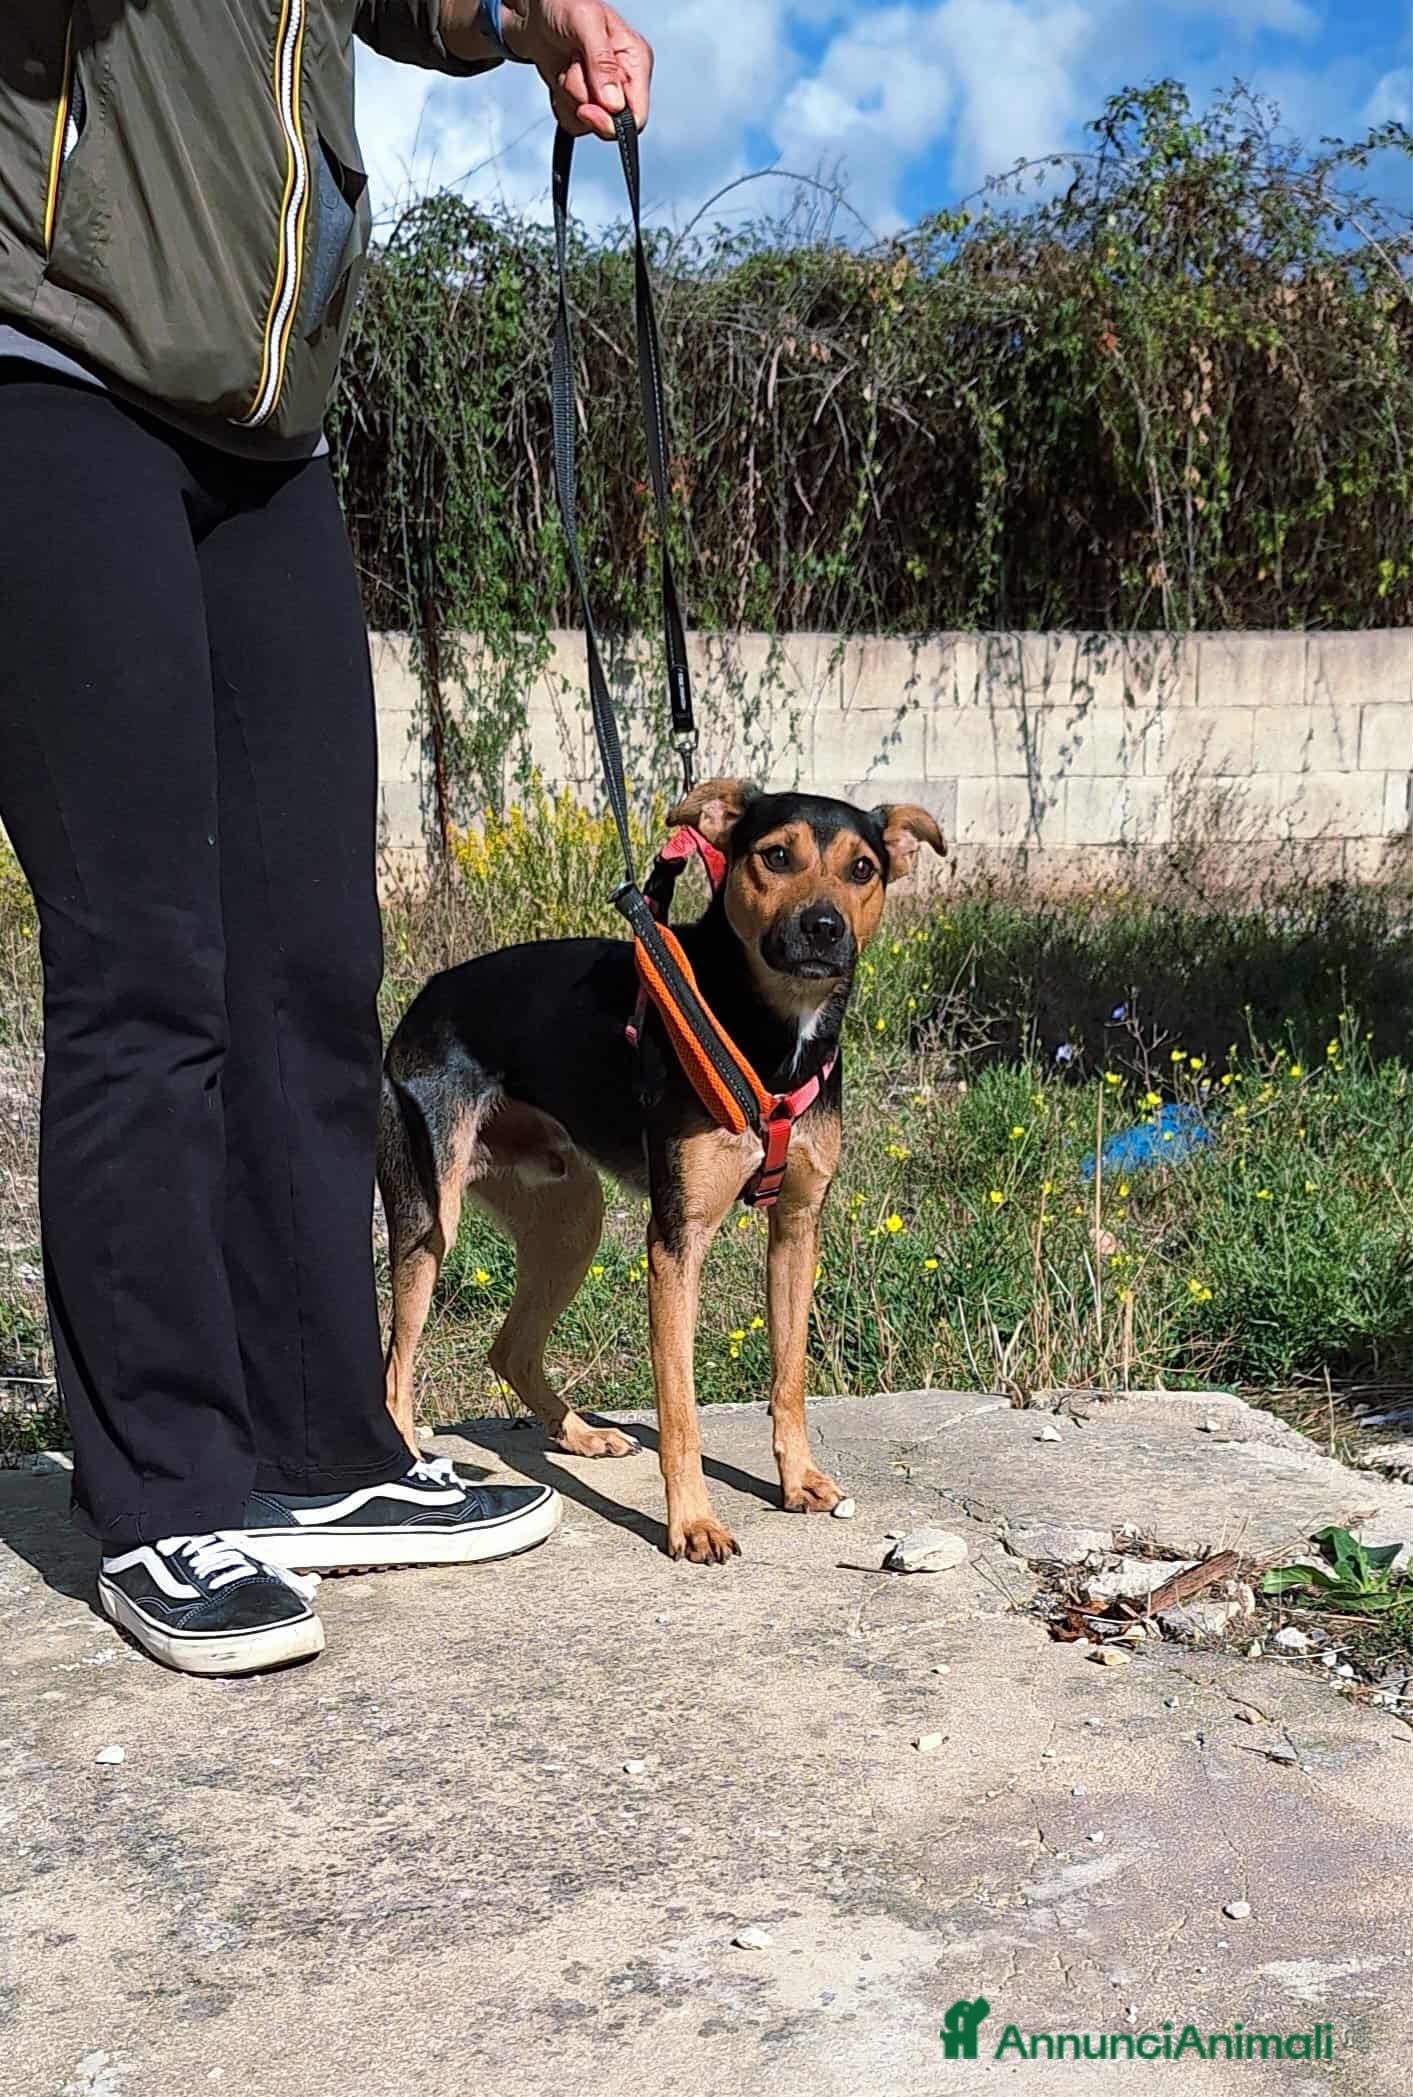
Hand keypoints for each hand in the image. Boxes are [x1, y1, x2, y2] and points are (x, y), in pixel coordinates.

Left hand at [500, 0, 651, 139]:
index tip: (586, 109)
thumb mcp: (585, 23)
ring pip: (587, 124)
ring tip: (567, 64)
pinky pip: (572, 123)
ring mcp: (602, 94)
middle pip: (609, 122)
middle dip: (583, 99)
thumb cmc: (562, 4)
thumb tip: (614, 104)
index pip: (637, 115)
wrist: (534, 10)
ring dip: (568, 97)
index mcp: (635, 61)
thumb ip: (602, 63)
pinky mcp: (583, 102)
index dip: (611, 120)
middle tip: (573, 65)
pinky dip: (560, 103)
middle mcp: (622, 81)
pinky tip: (561, 76)